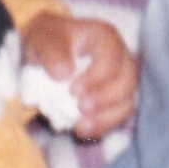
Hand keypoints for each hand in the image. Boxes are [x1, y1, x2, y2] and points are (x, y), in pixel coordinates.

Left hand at [20, 14, 139, 141]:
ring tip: (80, 126)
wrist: (46, 54)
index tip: (73, 90)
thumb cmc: (47, 42)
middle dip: (104, 99)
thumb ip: (51, 53)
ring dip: (105, 117)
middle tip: (80, 108)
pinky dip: (102, 126)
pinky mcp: (116, 100)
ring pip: (126, 101)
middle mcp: (120, 58)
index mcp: (105, 37)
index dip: (96, 77)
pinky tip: (81, 130)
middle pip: (126, 81)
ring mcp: (121, 80)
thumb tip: (64, 74)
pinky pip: (118, 116)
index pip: (112, 57)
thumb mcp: (41, 40)